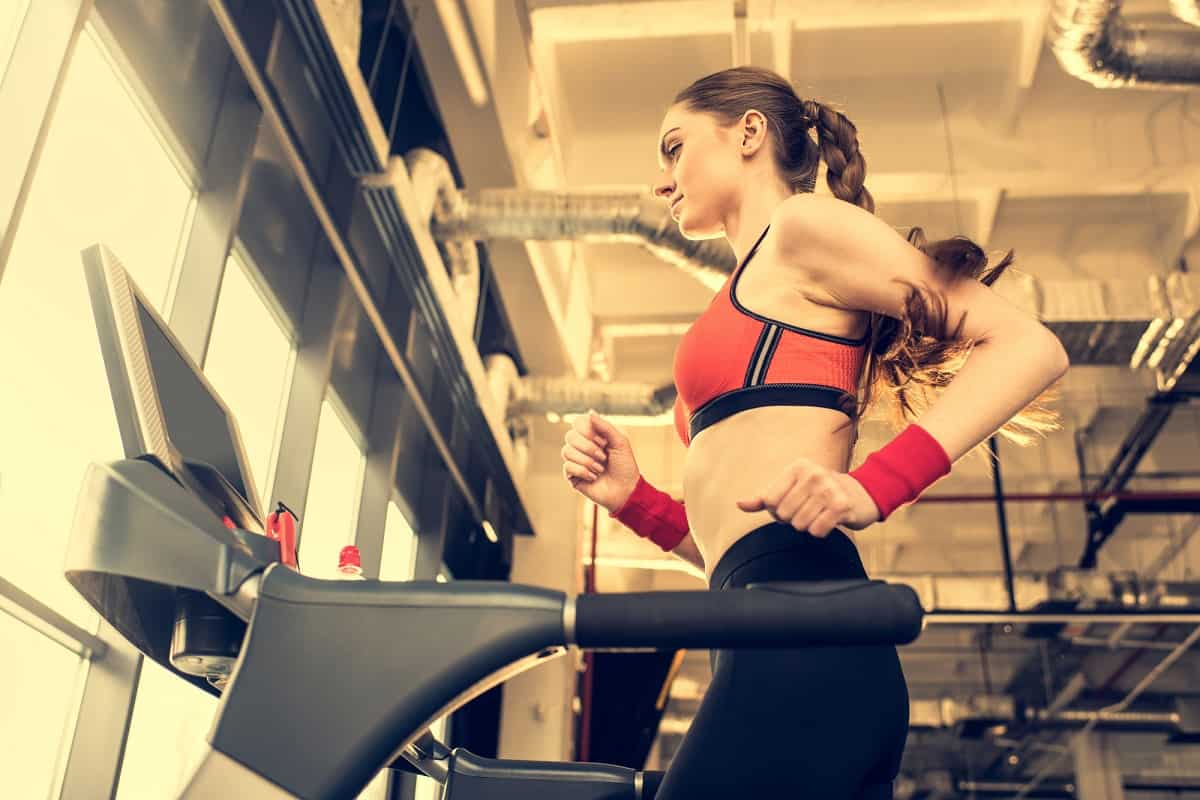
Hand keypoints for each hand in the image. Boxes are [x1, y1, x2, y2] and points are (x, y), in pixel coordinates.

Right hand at [562, 410, 641, 513]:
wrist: (626, 491)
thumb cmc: (625, 466)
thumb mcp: (620, 442)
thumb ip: (604, 426)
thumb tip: (589, 412)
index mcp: (593, 435)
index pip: (578, 423)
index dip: (588, 431)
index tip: (604, 441)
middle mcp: (582, 446)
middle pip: (570, 436)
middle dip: (589, 448)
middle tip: (603, 457)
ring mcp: (575, 460)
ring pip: (566, 451)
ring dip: (587, 461)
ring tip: (600, 469)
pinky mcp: (572, 475)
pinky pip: (567, 466)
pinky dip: (583, 471)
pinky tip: (594, 477)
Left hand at [735, 456, 880, 536]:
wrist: (860, 494)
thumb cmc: (818, 492)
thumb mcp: (790, 489)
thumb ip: (763, 498)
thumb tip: (739, 504)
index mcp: (797, 467)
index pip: (769, 501)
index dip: (777, 510)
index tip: (792, 503)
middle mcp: (813, 474)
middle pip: (783, 514)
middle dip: (793, 518)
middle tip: (808, 509)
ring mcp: (829, 488)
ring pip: (800, 524)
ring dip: (808, 525)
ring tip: (819, 513)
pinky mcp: (842, 506)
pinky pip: (817, 531)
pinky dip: (821, 531)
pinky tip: (829, 520)